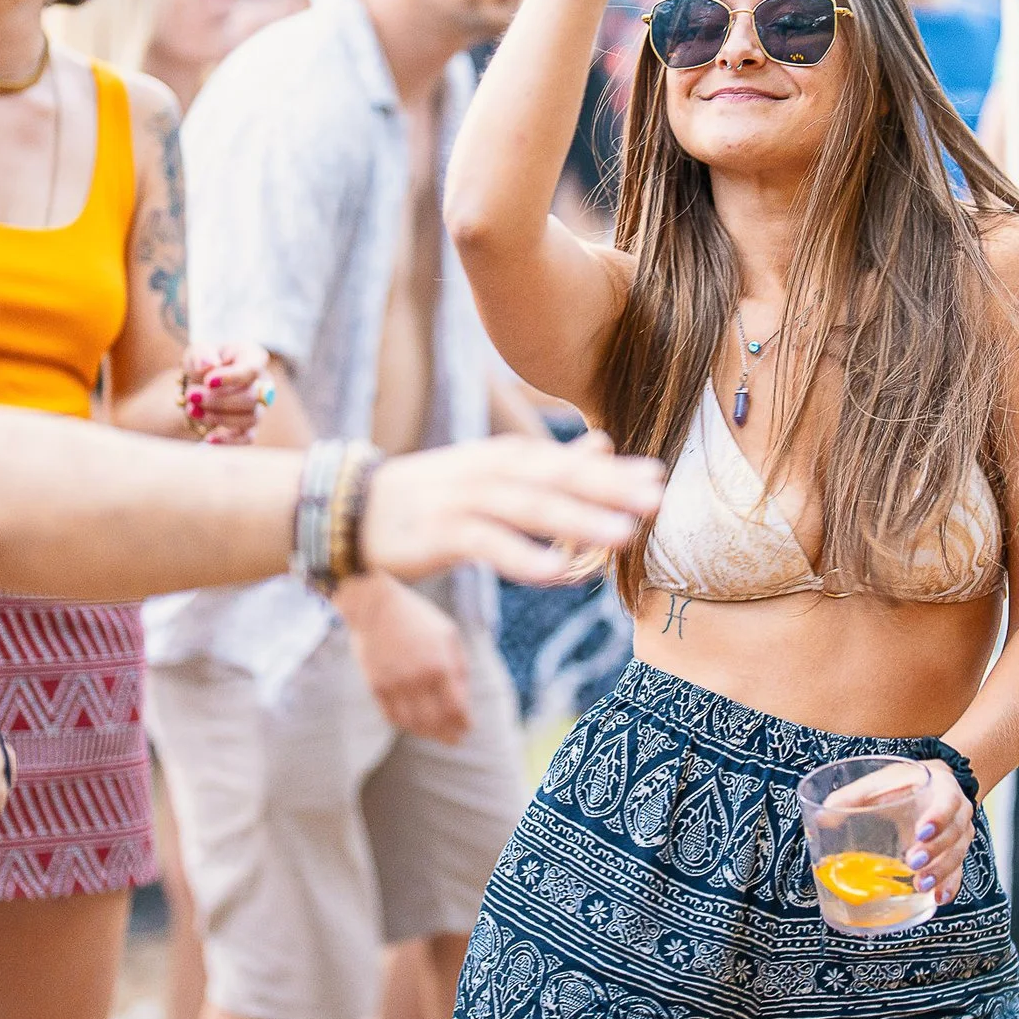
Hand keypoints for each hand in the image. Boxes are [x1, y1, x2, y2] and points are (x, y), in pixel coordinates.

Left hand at [183, 341, 269, 445]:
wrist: (201, 381)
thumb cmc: (205, 361)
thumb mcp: (198, 350)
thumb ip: (201, 354)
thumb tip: (207, 366)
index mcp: (252, 357)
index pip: (251, 370)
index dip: (232, 377)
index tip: (208, 381)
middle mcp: (262, 383)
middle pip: (250, 397)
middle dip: (218, 400)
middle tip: (192, 396)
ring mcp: (258, 406)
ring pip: (249, 419)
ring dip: (218, 417)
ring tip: (192, 410)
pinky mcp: (250, 426)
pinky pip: (247, 438)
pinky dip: (228, 440)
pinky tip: (209, 438)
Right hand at [338, 572, 471, 744]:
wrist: (374, 605)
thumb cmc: (416, 616)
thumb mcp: (448, 634)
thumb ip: (458, 665)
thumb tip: (463, 696)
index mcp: (439, 666)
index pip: (456, 708)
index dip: (463, 723)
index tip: (468, 728)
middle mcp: (417, 680)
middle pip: (436, 721)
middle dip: (448, 734)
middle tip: (455, 740)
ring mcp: (395, 685)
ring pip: (413, 724)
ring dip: (427, 734)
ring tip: (436, 735)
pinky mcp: (376, 686)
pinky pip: (392, 716)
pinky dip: (405, 725)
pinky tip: (414, 725)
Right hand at [360, 430, 663, 584]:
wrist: (359, 507)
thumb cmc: (436, 493)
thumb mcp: (493, 471)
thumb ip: (549, 463)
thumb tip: (604, 444)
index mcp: (509, 456)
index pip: (568, 462)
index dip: (613, 471)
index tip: (659, 477)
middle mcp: (492, 471)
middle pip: (557, 479)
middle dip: (607, 488)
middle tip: (655, 499)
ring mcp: (466, 500)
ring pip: (530, 509)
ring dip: (577, 521)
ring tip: (622, 535)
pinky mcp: (443, 533)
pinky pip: (488, 545)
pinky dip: (522, 557)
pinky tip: (554, 574)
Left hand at [823, 758, 973, 901]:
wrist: (933, 786)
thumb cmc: (905, 783)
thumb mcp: (881, 781)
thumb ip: (853, 796)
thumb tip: (820, 816)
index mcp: (943, 788)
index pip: (947, 802)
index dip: (938, 818)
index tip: (920, 832)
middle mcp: (959, 813)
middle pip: (954, 834)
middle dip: (934, 851)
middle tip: (912, 862)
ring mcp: (961, 836)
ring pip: (956, 856)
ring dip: (940, 872)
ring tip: (921, 885)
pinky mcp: (956, 855)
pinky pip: (958, 873)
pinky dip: (949, 887)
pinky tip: (936, 899)